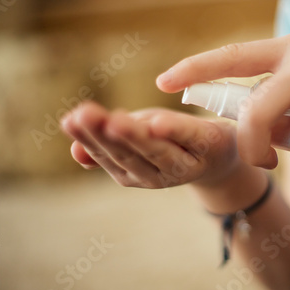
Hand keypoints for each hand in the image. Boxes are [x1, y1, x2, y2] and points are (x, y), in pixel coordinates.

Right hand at [60, 101, 239, 188]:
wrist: (220, 155)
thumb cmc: (171, 142)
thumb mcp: (137, 140)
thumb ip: (109, 146)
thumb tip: (75, 152)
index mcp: (134, 172)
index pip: (106, 154)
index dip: (88, 137)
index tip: (69, 118)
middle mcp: (156, 174)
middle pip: (128, 154)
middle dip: (104, 135)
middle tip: (83, 115)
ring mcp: (184, 165)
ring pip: (156, 150)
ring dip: (134, 136)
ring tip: (113, 120)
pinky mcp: (208, 146)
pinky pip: (189, 138)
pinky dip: (174, 131)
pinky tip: (157, 122)